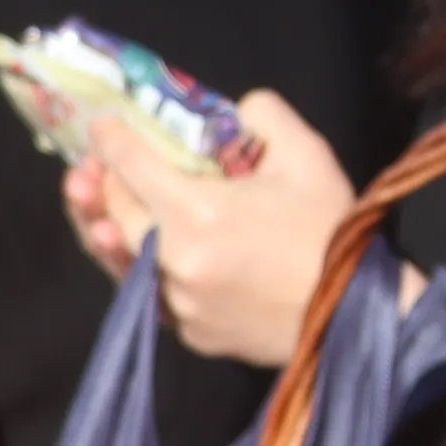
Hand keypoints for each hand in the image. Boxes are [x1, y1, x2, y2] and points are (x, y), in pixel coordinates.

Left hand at [77, 97, 355, 369]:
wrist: (352, 316)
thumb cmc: (329, 232)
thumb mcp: (306, 154)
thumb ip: (262, 115)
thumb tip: (234, 113)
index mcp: (196, 209)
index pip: (131, 163)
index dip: (110, 137)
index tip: (101, 125)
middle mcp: (171, 258)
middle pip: (114, 211)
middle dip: (98, 182)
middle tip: (92, 166)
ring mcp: (175, 301)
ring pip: (118, 258)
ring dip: (103, 227)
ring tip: (97, 212)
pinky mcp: (186, 332)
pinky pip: (147, 292)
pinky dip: (137, 267)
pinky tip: (139, 252)